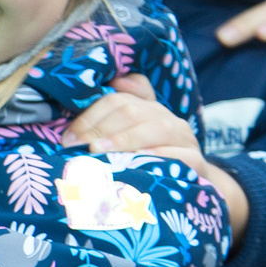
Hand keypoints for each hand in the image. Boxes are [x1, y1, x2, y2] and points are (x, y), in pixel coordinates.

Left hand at [63, 74, 198, 156]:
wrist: (187, 182)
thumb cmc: (147, 158)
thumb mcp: (128, 136)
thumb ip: (115, 111)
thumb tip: (112, 84)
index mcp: (148, 108)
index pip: (117, 100)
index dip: (90, 117)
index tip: (69, 138)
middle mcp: (167, 118)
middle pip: (133, 112)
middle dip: (101, 128)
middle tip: (78, 147)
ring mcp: (185, 138)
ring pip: (156, 129)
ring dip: (123, 139)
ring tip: (98, 151)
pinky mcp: (196, 159)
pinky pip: (179, 154)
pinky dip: (156, 156)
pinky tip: (136, 160)